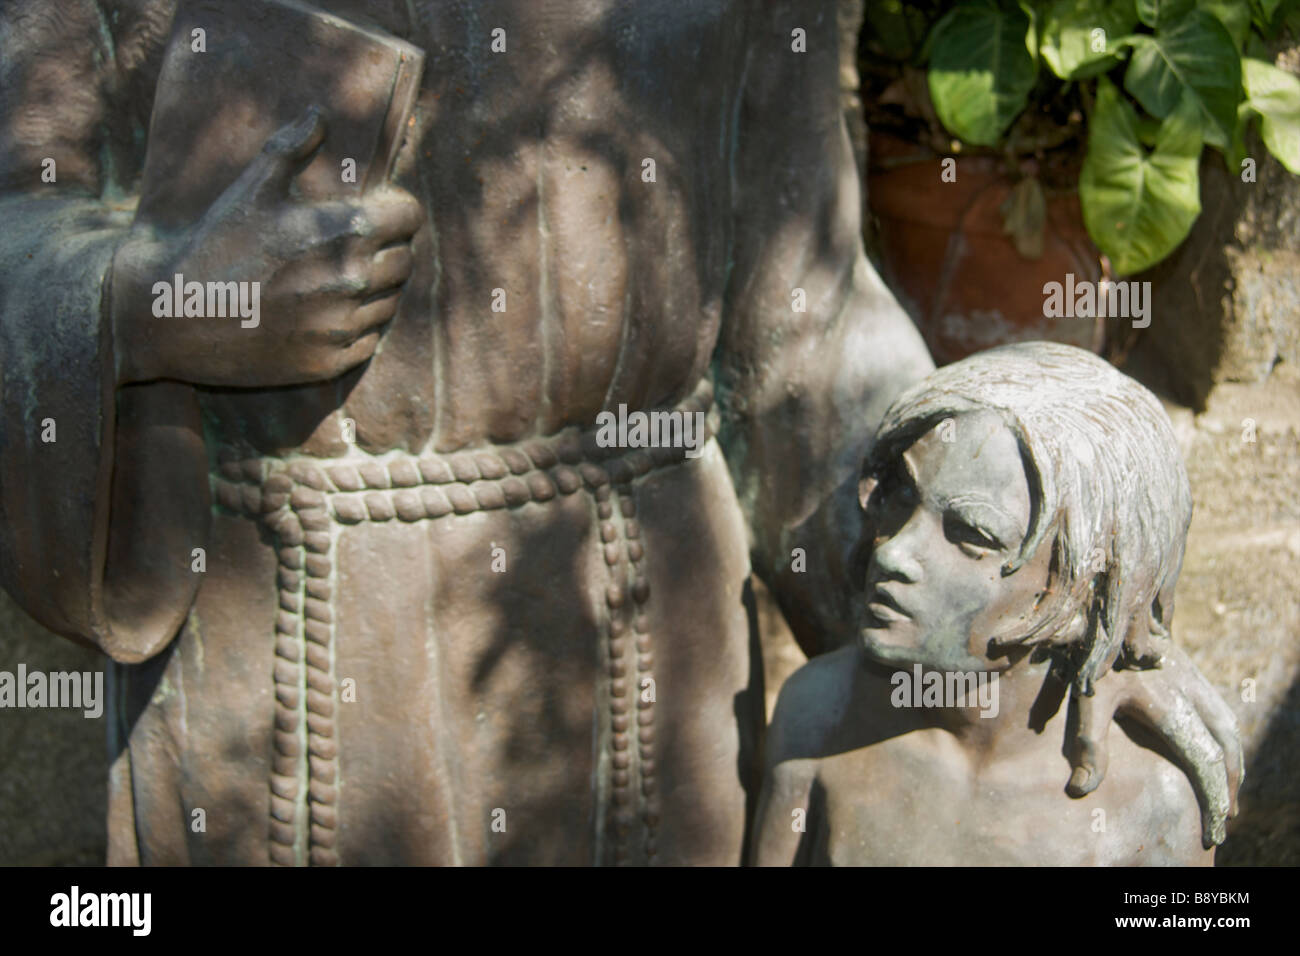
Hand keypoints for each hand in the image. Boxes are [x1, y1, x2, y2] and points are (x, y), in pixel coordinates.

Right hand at [110, 109, 423, 387]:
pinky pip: (369, 338)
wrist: (174, 314)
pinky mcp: (330, 362)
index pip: (409, 216)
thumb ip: (292, 148)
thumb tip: (320, 116)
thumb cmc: (214, 244)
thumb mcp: (251, 187)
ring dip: (373, 289)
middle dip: (387, 248)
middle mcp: (353, 280)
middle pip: (405, 259)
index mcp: (344, 231)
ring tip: (334, 279)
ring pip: (390, 301)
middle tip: (353, 246)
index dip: (397, 210)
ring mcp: (343, 325)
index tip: (380, 212)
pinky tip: (323, 312)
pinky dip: (356, 325)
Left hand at [1064, 641, 1243, 847]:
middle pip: (1226, 747)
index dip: (1214, 797)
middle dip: (1229, 786)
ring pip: (1228, 727)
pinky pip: (1219, 709)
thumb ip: (1089, 745)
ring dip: (1232, 762)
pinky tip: (1215, 750)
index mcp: (1171, 705)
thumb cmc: (1090, 658)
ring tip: (1226, 792)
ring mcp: (1193, 677)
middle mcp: (1191, 692)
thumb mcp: (1086, 700)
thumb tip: (1081, 789)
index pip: (1206, 761)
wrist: (1102, 609)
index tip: (1217, 826)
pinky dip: (1226, 738)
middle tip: (1226, 817)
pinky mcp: (1188, 668)